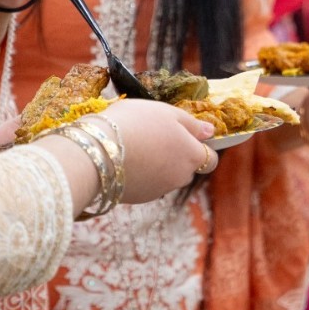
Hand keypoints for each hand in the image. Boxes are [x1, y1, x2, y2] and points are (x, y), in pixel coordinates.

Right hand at [97, 100, 216, 201]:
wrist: (97, 151)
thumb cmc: (135, 123)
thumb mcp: (166, 112)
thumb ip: (192, 124)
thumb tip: (210, 132)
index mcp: (192, 155)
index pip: (210, 159)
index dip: (201, 147)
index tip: (185, 135)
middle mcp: (180, 177)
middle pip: (188, 168)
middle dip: (178, 156)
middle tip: (156, 136)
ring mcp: (160, 190)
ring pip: (167, 176)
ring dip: (159, 165)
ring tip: (137, 145)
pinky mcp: (140, 197)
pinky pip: (148, 183)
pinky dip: (142, 174)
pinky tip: (126, 158)